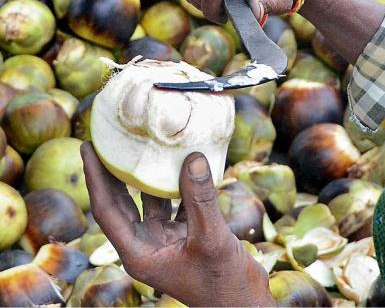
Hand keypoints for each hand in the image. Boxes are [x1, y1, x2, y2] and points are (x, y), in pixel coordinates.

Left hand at [80, 142, 273, 306]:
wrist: (244, 303)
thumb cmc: (223, 283)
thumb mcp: (211, 238)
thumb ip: (201, 199)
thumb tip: (193, 158)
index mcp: (139, 254)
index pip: (107, 211)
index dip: (96, 179)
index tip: (89, 149)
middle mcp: (147, 246)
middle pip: (122, 204)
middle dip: (113, 174)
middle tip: (107, 142)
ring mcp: (166, 241)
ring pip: (150, 202)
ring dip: (149, 178)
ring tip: (144, 148)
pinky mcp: (187, 237)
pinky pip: (177, 205)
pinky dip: (180, 186)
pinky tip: (186, 164)